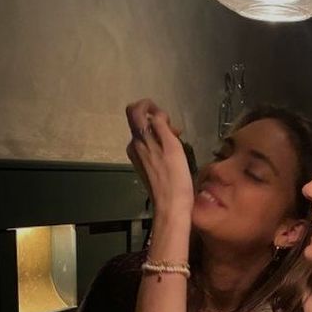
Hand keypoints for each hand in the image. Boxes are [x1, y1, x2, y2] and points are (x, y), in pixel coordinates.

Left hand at [125, 98, 193, 219]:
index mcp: (140, 139)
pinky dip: (159, 145)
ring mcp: (137, 157)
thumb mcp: (172, 147)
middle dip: (158, 121)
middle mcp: (134, 146)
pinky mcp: (144, 166)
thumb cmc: (175, 178)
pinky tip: (172, 154)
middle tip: (176, 131)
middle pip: (141, 122)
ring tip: (178, 143)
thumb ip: (161, 126)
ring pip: (146, 135)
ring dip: (161, 133)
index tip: (163, 114)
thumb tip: (156, 115)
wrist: (170, 207)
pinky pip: (148, 147)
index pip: (134, 110)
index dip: (148, 105)